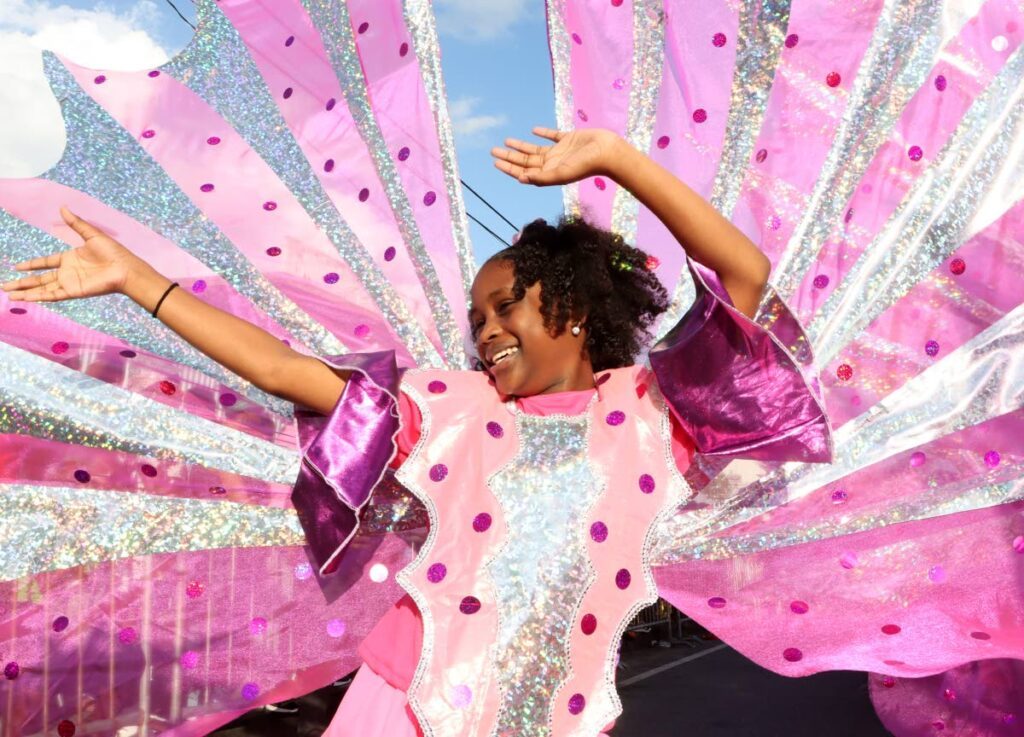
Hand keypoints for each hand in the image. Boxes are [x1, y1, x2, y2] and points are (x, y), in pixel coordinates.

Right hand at [1, 207, 142, 302]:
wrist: (125, 269)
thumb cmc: (113, 252)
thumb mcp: (91, 234)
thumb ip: (76, 223)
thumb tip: (63, 207)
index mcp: (69, 258)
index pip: (45, 262)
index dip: (31, 265)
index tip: (17, 267)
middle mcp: (67, 272)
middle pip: (39, 279)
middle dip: (22, 283)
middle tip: (5, 286)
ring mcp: (69, 283)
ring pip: (42, 289)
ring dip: (26, 292)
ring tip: (9, 295)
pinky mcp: (73, 291)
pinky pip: (52, 295)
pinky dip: (39, 297)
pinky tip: (25, 299)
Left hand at [491, 127, 622, 185]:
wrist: (607, 152)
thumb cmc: (586, 165)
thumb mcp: (562, 174)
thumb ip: (542, 178)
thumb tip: (522, 179)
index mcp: (549, 173)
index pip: (524, 171)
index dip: (509, 168)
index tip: (496, 162)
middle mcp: (552, 164)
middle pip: (525, 161)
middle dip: (509, 157)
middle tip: (493, 150)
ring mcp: (560, 151)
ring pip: (535, 149)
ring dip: (521, 146)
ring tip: (506, 141)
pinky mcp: (569, 139)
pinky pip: (552, 136)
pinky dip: (542, 133)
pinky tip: (533, 130)